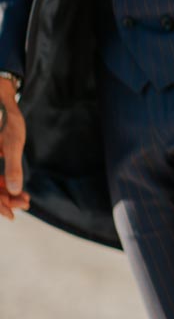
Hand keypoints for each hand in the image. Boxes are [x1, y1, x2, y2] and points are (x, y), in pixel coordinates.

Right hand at [0, 80, 28, 220]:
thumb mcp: (13, 143)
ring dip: (5, 195)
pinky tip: (19, 191)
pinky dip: (4, 187)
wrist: (3, 104)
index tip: (12, 214)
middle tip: (25, 203)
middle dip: (4, 201)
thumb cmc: (8, 121)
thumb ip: (12, 167)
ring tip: (25, 199)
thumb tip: (15, 190)